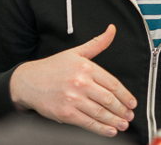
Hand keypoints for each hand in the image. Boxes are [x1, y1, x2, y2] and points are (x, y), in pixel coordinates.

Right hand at [10, 24, 136, 136]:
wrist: (28, 81)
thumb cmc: (52, 68)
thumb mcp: (75, 52)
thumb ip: (97, 43)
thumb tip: (112, 30)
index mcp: (85, 67)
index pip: (112, 83)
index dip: (126, 95)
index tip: (132, 103)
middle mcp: (80, 82)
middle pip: (109, 99)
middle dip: (122, 110)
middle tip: (129, 115)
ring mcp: (73, 98)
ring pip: (101, 113)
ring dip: (115, 121)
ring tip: (123, 124)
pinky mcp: (66, 113)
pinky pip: (88, 123)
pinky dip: (101, 129)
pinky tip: (109, 131)